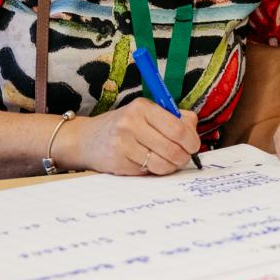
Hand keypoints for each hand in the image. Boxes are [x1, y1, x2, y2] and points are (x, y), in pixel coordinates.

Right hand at [59, 97, 200, 175]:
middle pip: (173, 148)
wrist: (86, 139)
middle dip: (183, 157)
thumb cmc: (125, 125)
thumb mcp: (147, 113)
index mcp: (143, 107)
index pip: (178, 129)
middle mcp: (131, 123)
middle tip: (183, 158)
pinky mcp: (117, 162)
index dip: (192, 141)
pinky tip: (149, 164)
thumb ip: (174, 118)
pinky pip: (147, 172)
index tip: (193, 146)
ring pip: (162, 164)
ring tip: (169, 162)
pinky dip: (154, 171)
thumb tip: (193, 131)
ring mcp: (123, 144)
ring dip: (171, 167)